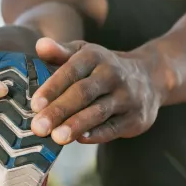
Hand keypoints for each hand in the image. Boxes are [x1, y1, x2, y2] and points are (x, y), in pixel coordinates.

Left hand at [30, 38, 161, 144]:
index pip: (71, 71)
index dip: (52, 88)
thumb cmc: (104, 68)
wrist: (151, 77)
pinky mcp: (136, 117)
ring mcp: (127, 97)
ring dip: (76, 125)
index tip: (34, 105)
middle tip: (38, 127)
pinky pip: (114, 127)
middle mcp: (113, 74)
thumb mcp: (84, 54)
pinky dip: (97, 134)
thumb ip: (61, 52)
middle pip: (83, 93)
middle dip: (59, 110)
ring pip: (99, 111)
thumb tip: (40, 45)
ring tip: (56, 138)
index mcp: (95, 57)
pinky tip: (80, 139)